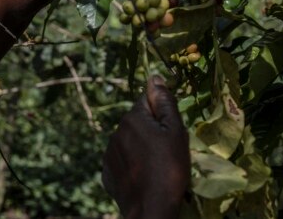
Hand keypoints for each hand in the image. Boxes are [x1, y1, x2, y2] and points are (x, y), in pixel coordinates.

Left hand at [102, 76, 189, 218]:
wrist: (151, 207)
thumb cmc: (169, 168)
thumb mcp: (175, 133)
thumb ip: (165, 103)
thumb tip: (155, 77)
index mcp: (132, 118)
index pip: (146, 102)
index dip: (161, 114)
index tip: (170, 131)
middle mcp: (116, 131)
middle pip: (137, 122)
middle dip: (151, 132)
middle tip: (167, 152)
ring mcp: (109, 153)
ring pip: (129, 142)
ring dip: (141, 148)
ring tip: (156, 167)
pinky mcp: (107, 172)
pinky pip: (122, 161)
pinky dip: (132, 165)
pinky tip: (143, 176)